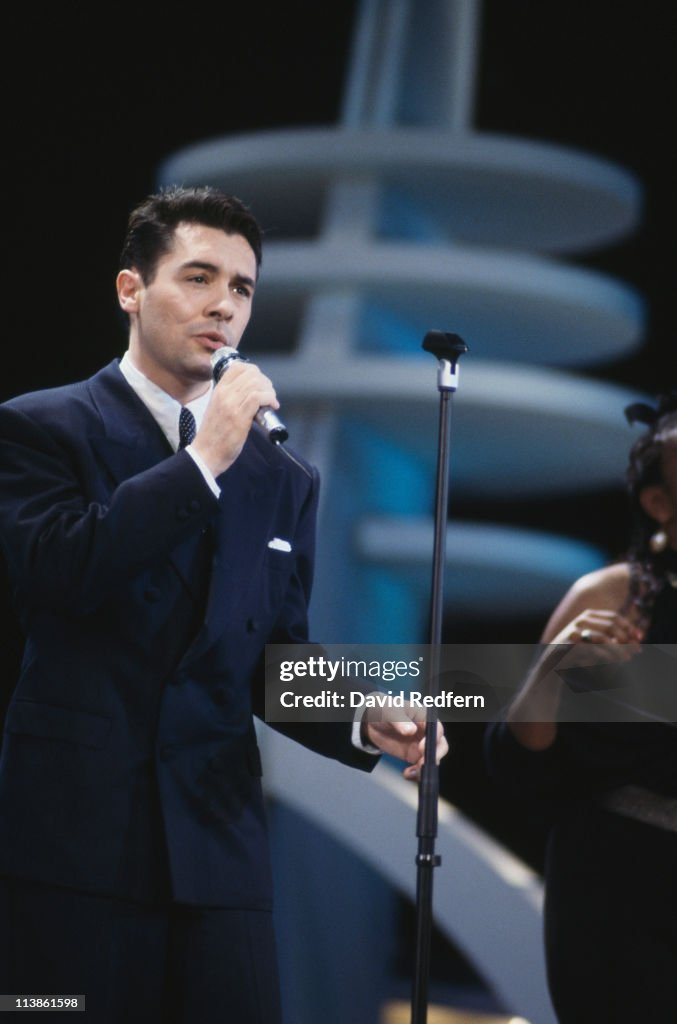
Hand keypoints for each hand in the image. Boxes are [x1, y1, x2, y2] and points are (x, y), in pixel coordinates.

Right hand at [191, 360, 278, 475]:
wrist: (205, 455)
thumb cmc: (214, 436)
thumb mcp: (217, 409)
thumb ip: (230, 399)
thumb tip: (250, 395)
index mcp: (218, 391)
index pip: (237, 367)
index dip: (254, 371)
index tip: (261, 383)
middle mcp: (224, 394)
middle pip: (251, 373)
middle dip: (265, 382)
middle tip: (269, 395)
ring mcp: (231, 404)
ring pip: (256, 384)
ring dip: (270, 391)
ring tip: (271, 402)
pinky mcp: (239, 417)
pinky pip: (258, 397)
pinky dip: (269, 399)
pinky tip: (272, 406)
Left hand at [362, 703, 447, 779]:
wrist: (371, 721)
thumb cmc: (384, 710)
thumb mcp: (389, 712)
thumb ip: (400, 721)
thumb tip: (411, 731)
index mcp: (424, 716)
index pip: (437, 729)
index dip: (434, 739)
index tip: (422, 748)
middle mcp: (426, 731)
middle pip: (440, 745)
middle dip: (434, 756)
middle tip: (421, 763)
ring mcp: (421, 744)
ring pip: (432, 758)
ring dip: (425, 767)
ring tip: (411, 772)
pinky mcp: (413, 755)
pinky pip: (420, 766)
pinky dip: (416, 773)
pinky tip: (407, 774)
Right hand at [551, 608, 643, 669]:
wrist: (554, 662)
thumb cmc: (579, 652)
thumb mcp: (598, 642)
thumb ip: (616, 639)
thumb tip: (639, 638)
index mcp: (588, 615)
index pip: (614, 617)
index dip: (628, 626)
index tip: (639, 638)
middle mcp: (581, 620)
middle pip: (611, 626)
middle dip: (626, 639)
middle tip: (636, 651)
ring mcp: (576, 631)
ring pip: (605, 639)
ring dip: (619, 650)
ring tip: (627, 658)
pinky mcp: (572, 644)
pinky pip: (595, 650)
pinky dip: (607, 657)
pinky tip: (615, 663)